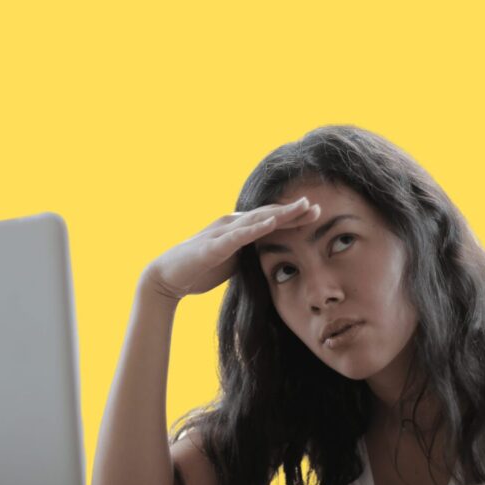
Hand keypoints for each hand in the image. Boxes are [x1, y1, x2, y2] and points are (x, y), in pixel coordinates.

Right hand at [144, 196, 321, 300]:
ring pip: (256, 220)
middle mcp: (232, 224)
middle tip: (317, 206)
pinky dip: (255, 228)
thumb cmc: (200, 268)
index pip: (270, 220)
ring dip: (280, 213)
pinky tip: (271, 223)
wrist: (167, 278)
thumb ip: (250, 255)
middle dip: (293, 211)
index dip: (293, 217)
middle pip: (268, 215)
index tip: (317, 215)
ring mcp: (222, 232)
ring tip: (301, 207)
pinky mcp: (214, 245)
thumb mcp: (233, 261)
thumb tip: (271, 259)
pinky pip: (238, 236)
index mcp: (238, 228)